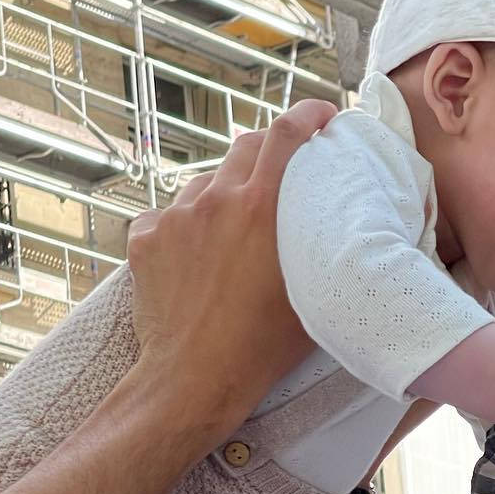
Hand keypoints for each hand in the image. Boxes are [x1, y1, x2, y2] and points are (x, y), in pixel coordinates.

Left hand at [126, 100, 338, 438]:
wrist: (194, 378)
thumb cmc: (262, 347)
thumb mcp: (312, 294)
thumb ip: (323, 250)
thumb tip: (349, 233)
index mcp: (262, 207)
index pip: (287, 134)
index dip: (307, 114)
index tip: (321, 114)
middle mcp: (216, 200)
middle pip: (245, 147)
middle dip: (268, 152)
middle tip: (281, 175)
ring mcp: (175, 217)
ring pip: (206, 185)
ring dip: (224, 197)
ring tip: (234, 236)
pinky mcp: (145, 238)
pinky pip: (169, 216)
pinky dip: (185, 229)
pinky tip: (195, 259)